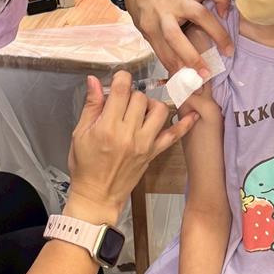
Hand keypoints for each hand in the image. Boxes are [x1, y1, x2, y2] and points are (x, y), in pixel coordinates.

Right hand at [66, 72, 197, 222]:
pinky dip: (185, 124)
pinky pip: (174, 136)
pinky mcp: (153, 153)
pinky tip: (193, 114)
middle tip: (124, 101)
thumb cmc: (85, 166)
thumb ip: (91, 106)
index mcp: (107, 128)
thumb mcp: (80, 134)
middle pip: (140, 98)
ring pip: (159, 110)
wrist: (98, 195)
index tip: (120, 79)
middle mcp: (128, 134)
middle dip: (132, 94)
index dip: (122, 78)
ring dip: (152, 104)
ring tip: (141, 110)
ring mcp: (144, 144)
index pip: (122, 91)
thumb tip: (94, 81)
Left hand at [124, 0, 232, 76]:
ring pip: (201, 14)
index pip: (164, 53)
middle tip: (208, 74)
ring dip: (217, 33)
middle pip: (177, 37)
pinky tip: (225, 12)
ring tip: (229, 49)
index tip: (191, 84)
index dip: (178, 70)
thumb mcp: (145, 26)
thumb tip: (178, 67)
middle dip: (193, 58)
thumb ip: (160, 43)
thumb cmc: (143, 4)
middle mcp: (164, 13)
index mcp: (150, 26)